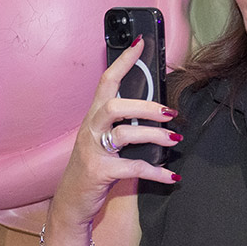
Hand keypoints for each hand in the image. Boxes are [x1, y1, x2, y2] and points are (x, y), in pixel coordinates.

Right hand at [47, 38, 179, 230]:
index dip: (123, 61)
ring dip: (154, 136)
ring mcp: (93, 151)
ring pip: (125, 135)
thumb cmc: (92, 168)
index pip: (107, 81)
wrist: (71, 202)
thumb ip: (122, 125)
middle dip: (145, 106)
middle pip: (114, 106)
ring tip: (175, 139)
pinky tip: (172, 176)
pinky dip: (156, 173)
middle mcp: (90, 130)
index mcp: (93, 117)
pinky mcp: (100, 173)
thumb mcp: (103, 141)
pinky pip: (133, 168)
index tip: (140, 43)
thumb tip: (155, 112)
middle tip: (169, 112)